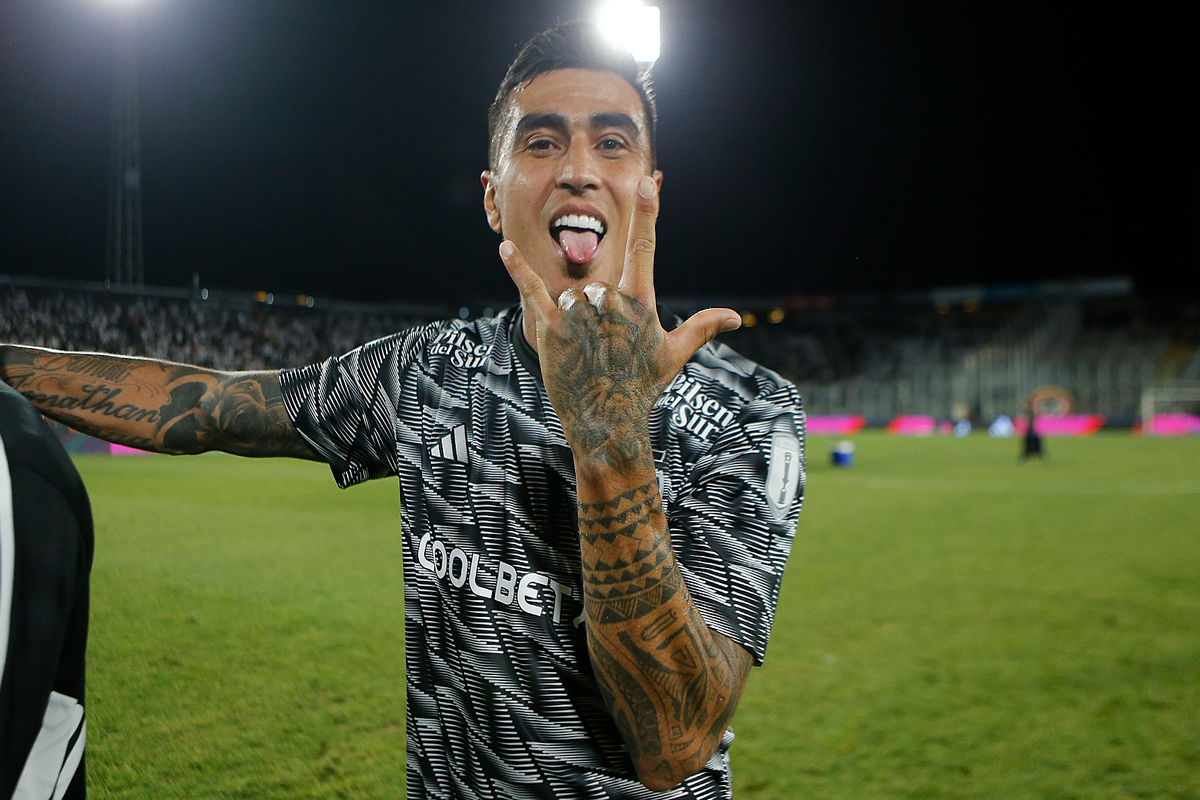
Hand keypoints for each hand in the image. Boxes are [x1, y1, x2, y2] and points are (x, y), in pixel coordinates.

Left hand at [499, 175, 740, 473]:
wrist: (607, 422)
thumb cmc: (642, 388)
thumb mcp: (674, 355)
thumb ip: (701, 327)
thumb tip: (735, 317)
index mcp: (640, 302)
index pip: (645, 248)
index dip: (648, 213)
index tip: (646, 183)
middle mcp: (610, 302)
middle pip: (598, 283)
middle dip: (598, 310)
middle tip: (604, 349)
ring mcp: (580, 313)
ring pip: (572, 294)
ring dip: (575, 315)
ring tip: (585, 351)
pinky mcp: (552, 327)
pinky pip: (533, 289)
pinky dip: (518, 268)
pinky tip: (504, 247)